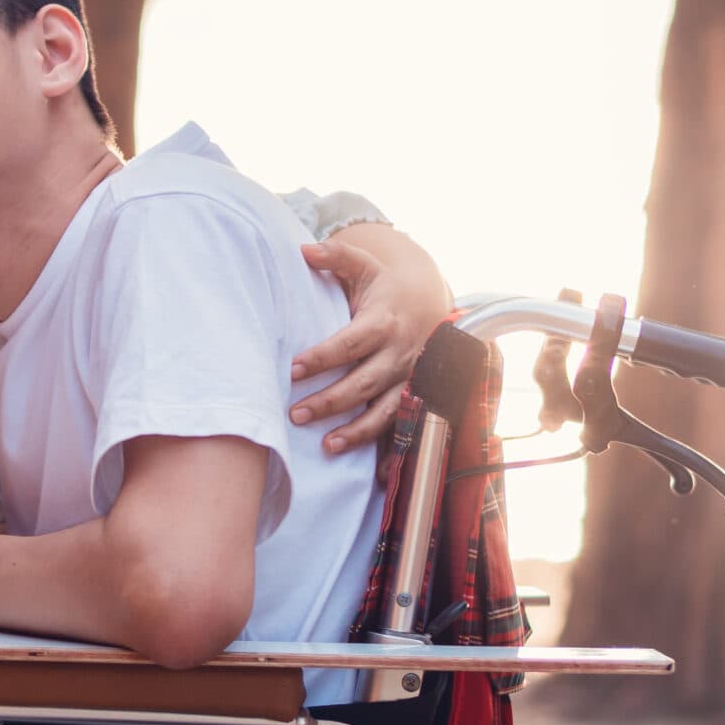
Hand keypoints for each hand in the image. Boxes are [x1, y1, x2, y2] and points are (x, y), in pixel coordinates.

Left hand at [291, 234, 450, 452]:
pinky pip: (404, 425)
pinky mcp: (415, 394)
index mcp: (384, 321)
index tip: (293, 369)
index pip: (350, 343)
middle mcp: (400, 353)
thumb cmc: (385, 286)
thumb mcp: (365, 266)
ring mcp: (410, 377)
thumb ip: (337, 256)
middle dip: (331, 401)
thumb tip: (304, 249)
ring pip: (386, 410)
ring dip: (358, 431)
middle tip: (295, 414)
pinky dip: (391, 447)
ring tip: (327, 445)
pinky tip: (376, 474)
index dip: (323, 357)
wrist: (431, 300)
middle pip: (364, 382)